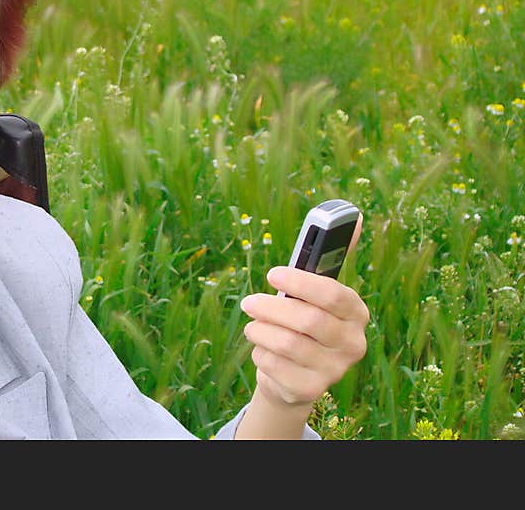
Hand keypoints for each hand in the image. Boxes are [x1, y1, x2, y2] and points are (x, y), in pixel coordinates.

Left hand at [240, 267, 368, 408]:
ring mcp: (334, 370)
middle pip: (307, 321)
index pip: (333, 295)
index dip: (300, 283)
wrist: (295, 372)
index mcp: (356, 313)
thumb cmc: (303, 318)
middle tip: (249, 302)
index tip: (272, 275)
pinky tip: (263, 349)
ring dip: (260, 330)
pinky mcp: (310, 390)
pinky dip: (260, 353)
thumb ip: (327, 255)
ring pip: (287, 343)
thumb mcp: (313, 290)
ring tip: (253, 325)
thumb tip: (353, 214)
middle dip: (271, 308)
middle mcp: (353, 343)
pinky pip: (274, 366)